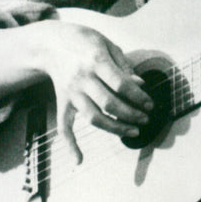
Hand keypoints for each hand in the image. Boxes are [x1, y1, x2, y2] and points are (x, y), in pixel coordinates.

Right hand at [40, 21, 154, 162]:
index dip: (138, 97)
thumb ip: (123, 65)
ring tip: (133, 131)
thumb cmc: (84, 41)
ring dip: (115, 128)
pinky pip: (64, 126)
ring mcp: (71, 92)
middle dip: (131, 114)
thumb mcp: (106, 44)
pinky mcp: (62, 102)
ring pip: (93, 117)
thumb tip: (140, 84)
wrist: (50, 44)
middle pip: (109, 103)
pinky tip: (79, 160)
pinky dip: (70, 144)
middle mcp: (82, 78)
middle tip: (145, 119)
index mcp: (95, 60)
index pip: (121, 84)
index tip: (150, 104)